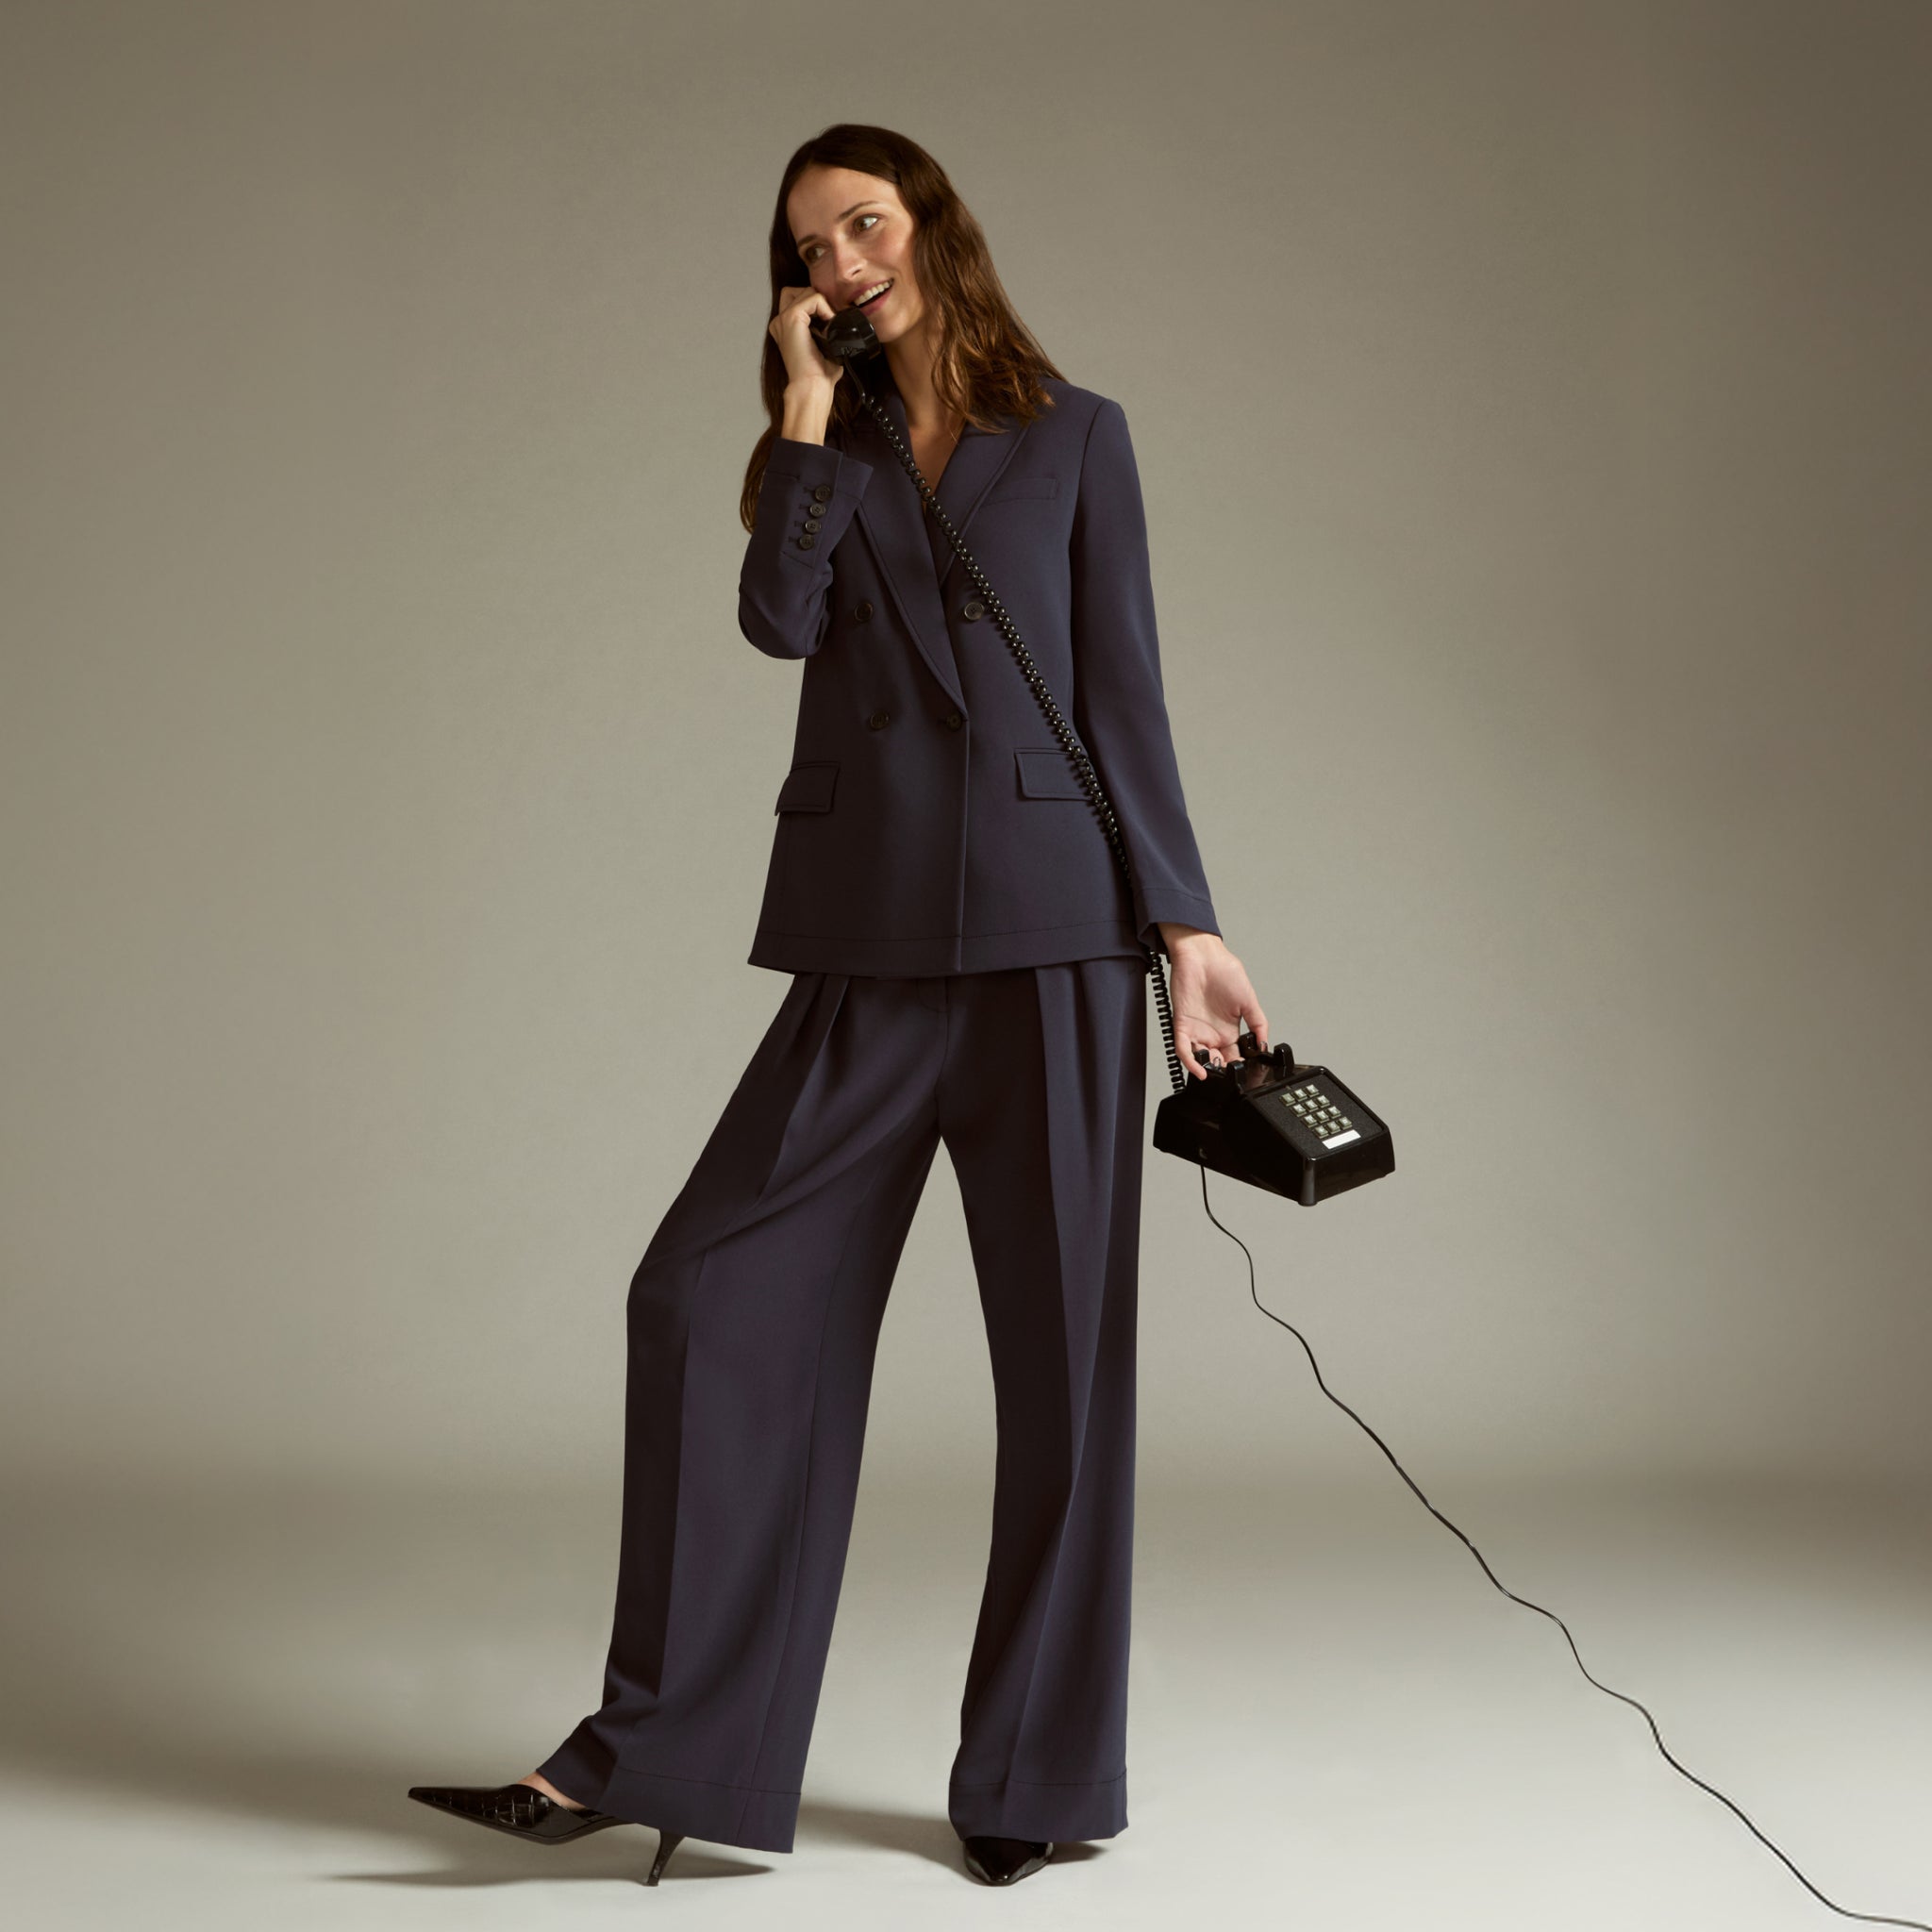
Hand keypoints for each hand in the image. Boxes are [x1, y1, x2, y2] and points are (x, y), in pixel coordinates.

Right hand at [770, 286, 845, 390]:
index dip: (817, 306)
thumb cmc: (818, 374)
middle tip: (828, 321)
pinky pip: (813, 297)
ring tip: (828, 327)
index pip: (799, 300)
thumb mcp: (822, 346)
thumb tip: (840, 317)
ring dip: (823, 305)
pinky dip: (825, 308)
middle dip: (817, 300)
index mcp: (784, 328)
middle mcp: (780, 321)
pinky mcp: (791, 318)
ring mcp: (783, 318)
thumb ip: (824, 328)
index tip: (829, 325)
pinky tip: (828, 327)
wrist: (812, 387)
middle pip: (799, 290)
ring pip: (807, 291)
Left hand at [1157, 925, 1267, 1080]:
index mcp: (1229, 1030)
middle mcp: (1212, 1033)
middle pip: (1216, 1061)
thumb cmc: (1225, 971)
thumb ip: (1259, 1023)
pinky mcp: (1182, 1024)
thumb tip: (1265, 1044)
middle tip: (1230, 1077)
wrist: (1204, 955)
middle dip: (1222, 1072)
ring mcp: (1196, 1030)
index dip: (1238, 1067)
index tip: (1246, 1073)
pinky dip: (1190, 1062)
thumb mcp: (1249, 1000)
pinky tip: (1200, 1070)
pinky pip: (1183, 1049)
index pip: (1234, 1056)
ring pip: (1199, 1058)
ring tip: (1216, 1075)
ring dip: (1207, 1069)